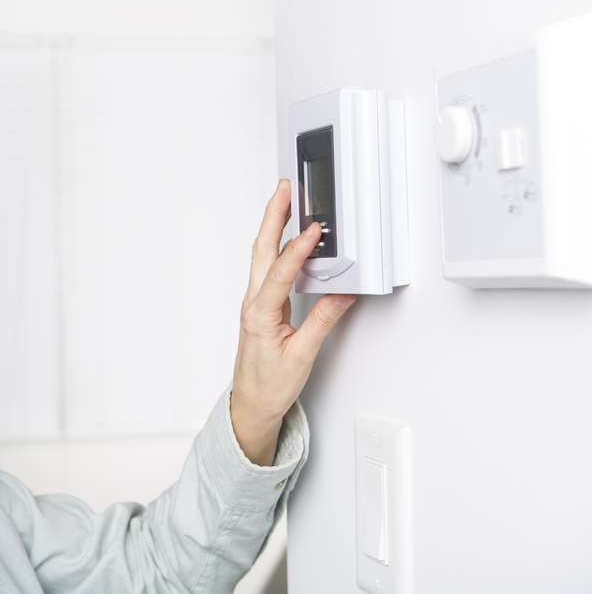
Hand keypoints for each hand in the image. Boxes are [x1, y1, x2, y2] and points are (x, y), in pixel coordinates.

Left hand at [229, 178, 354, 465]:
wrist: (251, 404)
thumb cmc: (269, 386)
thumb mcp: (302, 357)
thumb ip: (322, 322)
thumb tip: (342, 295)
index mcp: (259, 316)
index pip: (280, 274)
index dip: (298, 250)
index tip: (312, 230)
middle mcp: (252, 305)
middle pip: (261, 251)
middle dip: (272, 217)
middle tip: (284, 190)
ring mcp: (254, 304)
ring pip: (261, 256)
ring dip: (272, 227)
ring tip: (284, 201)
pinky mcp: (261, 306)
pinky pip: (267, 269)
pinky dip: (277, 247)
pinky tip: (288, 238)